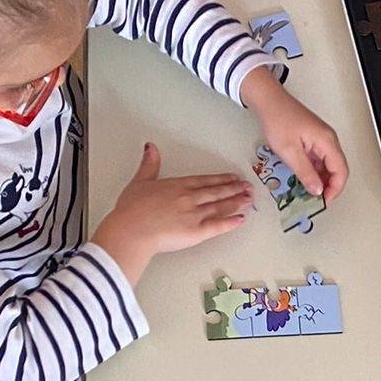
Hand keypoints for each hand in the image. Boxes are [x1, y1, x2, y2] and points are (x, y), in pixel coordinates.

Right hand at [93, 142, 252, 282]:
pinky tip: (241, 219)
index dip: (220, 179)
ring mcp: (195, 215)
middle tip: (247, 186)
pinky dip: (231, 222)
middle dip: (234, 189)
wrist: (132, 230)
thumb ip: (149, 165)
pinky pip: (218, 226)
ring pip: (220, 207)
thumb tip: (151, 148)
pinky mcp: (197, 232)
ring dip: (236, 202)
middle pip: (216, 192)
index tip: (232, 177)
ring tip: (248, 199)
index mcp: (178, 185)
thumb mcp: (139, 181)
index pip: (204, 181)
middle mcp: (190, 198)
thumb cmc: (132, 210)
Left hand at [242, 69, 348, 202]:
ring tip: (308, 191)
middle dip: (329, 186)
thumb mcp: (290, 152)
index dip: (334, 189)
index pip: (341, 171)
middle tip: (316, 199)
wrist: (268, 100)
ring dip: (321, 180)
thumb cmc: (278, 120)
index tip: (323, 201)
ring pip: (329, 166)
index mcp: (327, 141)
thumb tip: (317, 190)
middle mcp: (329, 140)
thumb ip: (305, 173)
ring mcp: (322, 139)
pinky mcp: (314, 140)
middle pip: (338, 169)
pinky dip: (314, 172)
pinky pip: (320, 160)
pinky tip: (304, 178)